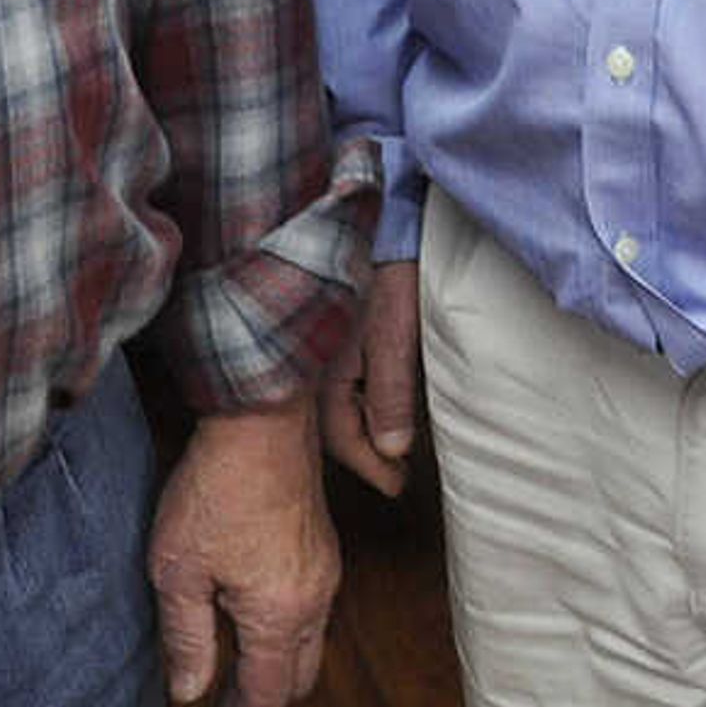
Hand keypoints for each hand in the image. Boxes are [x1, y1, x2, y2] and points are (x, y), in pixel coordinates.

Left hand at [146, 397, 340, 706]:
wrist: (262, 418)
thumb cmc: (214, 492)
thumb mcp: (179, 572)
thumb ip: (187, 639)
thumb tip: (191, 694)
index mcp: (281, 614)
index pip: (267, 693)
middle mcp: (315, 597)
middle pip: (299, 674)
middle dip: (267, 700)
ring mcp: (325, 568)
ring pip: (311, 639)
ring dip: (279, 663)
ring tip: (238, 670)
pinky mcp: (322, 542)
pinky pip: (313, 606)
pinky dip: (287, 629)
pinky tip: (254, 616)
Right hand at [320, 257, 422, 494]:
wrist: (374, 219)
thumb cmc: (384, 270)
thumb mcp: (393, 335)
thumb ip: (391, 393)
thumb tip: (393, 451)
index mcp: (322, 370)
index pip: (343, 438)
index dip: (373, 467)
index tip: (396, 487)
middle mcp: (309, 364)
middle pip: (332, 426)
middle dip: (363, 454)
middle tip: (394, 475)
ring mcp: (314, 348)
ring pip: (333, 404)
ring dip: (360, 427)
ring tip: (388, 448)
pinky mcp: (324, 330)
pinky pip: (333, 381)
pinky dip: (355, 400)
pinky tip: (372, 403)